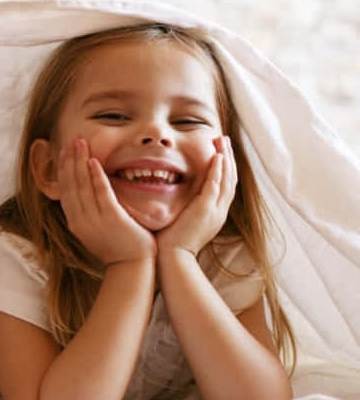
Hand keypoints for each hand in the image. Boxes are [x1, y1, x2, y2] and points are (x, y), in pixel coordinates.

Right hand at [58, 138, 155, 265]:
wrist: (132, 267)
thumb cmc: (119, 247)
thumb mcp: (97, 228)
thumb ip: (91, 210)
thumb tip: (88, 191)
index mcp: (75, 222)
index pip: (65, 190)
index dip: (64, 169)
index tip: (66, 151)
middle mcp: (80, 220)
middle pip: (70, 184)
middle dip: (70, 160)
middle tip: (71, 140)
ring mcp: (94, 220)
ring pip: (82, 186)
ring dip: (79, 162)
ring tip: (79, 143)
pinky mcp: (112, 219)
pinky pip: (101, 194)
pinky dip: (96, 177)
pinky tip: (94, 162)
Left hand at [156, 136, 236, 255]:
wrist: (172, 260)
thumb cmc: (169, 245)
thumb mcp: (180, 223)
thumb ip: (182, 209)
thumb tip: (171, 198)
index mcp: (213, 215)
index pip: (223, 187)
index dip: (223, 168)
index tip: (220, 152)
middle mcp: (218, 212)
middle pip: (230, 180)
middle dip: (228, 158)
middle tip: (224, 140)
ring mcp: (215, 211)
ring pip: (226, 180)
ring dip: (225, 159)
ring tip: (223, 141)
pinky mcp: (206, 210)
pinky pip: (216, 186)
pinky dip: (218, 170)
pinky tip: (217, 157)